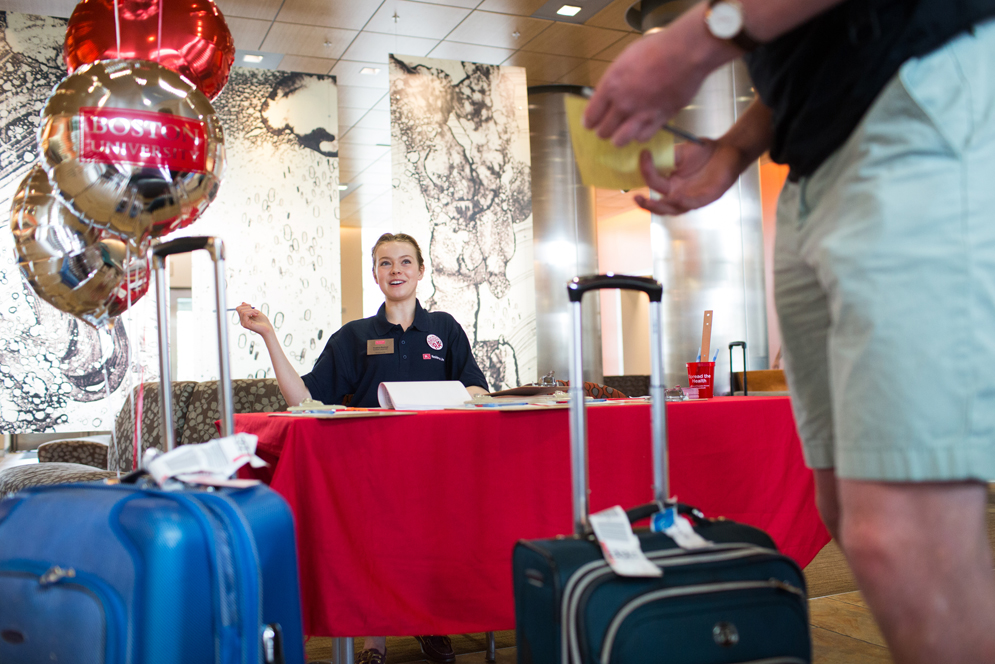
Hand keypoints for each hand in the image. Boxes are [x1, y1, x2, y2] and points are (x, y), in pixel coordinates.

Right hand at [235, 302, 273, 337]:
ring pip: (242, 311)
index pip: (238, 309)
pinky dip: (251, 312)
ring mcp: (243, 323)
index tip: (252, 307)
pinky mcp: (246, 324)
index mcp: (244, 318)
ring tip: (257, 313)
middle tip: (255, 310)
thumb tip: (243, 302)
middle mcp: (242, 321)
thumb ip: (249, 308)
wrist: (267, 329)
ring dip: (251, 310)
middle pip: (238, 309)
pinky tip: (256, 315)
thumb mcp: (256, 312)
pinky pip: (245, 314)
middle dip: (247, 306)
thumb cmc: (263, 321)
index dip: (245, 305)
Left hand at [583, 6, 737, 146]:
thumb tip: (608, 92)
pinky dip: (639, 135)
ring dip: (618, 138)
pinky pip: (642, 137)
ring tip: (621, 134)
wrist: (684, 52)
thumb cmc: (657, 48)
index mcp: (611, 85)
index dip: (589, 121)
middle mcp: (623, 103)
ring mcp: (641, 114)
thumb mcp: (625, 59)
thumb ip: (614, 80)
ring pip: (620, 140)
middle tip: (606, 128)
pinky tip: (641, 129)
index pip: (591, 115)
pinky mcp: (659, 119)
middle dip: (603, 130)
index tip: (590, 122)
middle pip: (603, 131)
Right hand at [634, 140, 745, 215]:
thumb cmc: (704, 152)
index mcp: (671, 184)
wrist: (727, 150)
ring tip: (651, 202)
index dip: (646, 170)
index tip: (643, 154)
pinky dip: (685, 202)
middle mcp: (679, 194)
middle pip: (660, 206)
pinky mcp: (707, 198)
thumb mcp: (681, 152)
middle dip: (647, 205)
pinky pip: (693, 204)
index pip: (654, 183)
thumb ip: (665, 157)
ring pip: (673, 210)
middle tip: (636, 198)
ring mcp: (692, 198)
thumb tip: (645, 153)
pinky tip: (678, 198)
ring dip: (661, 207)